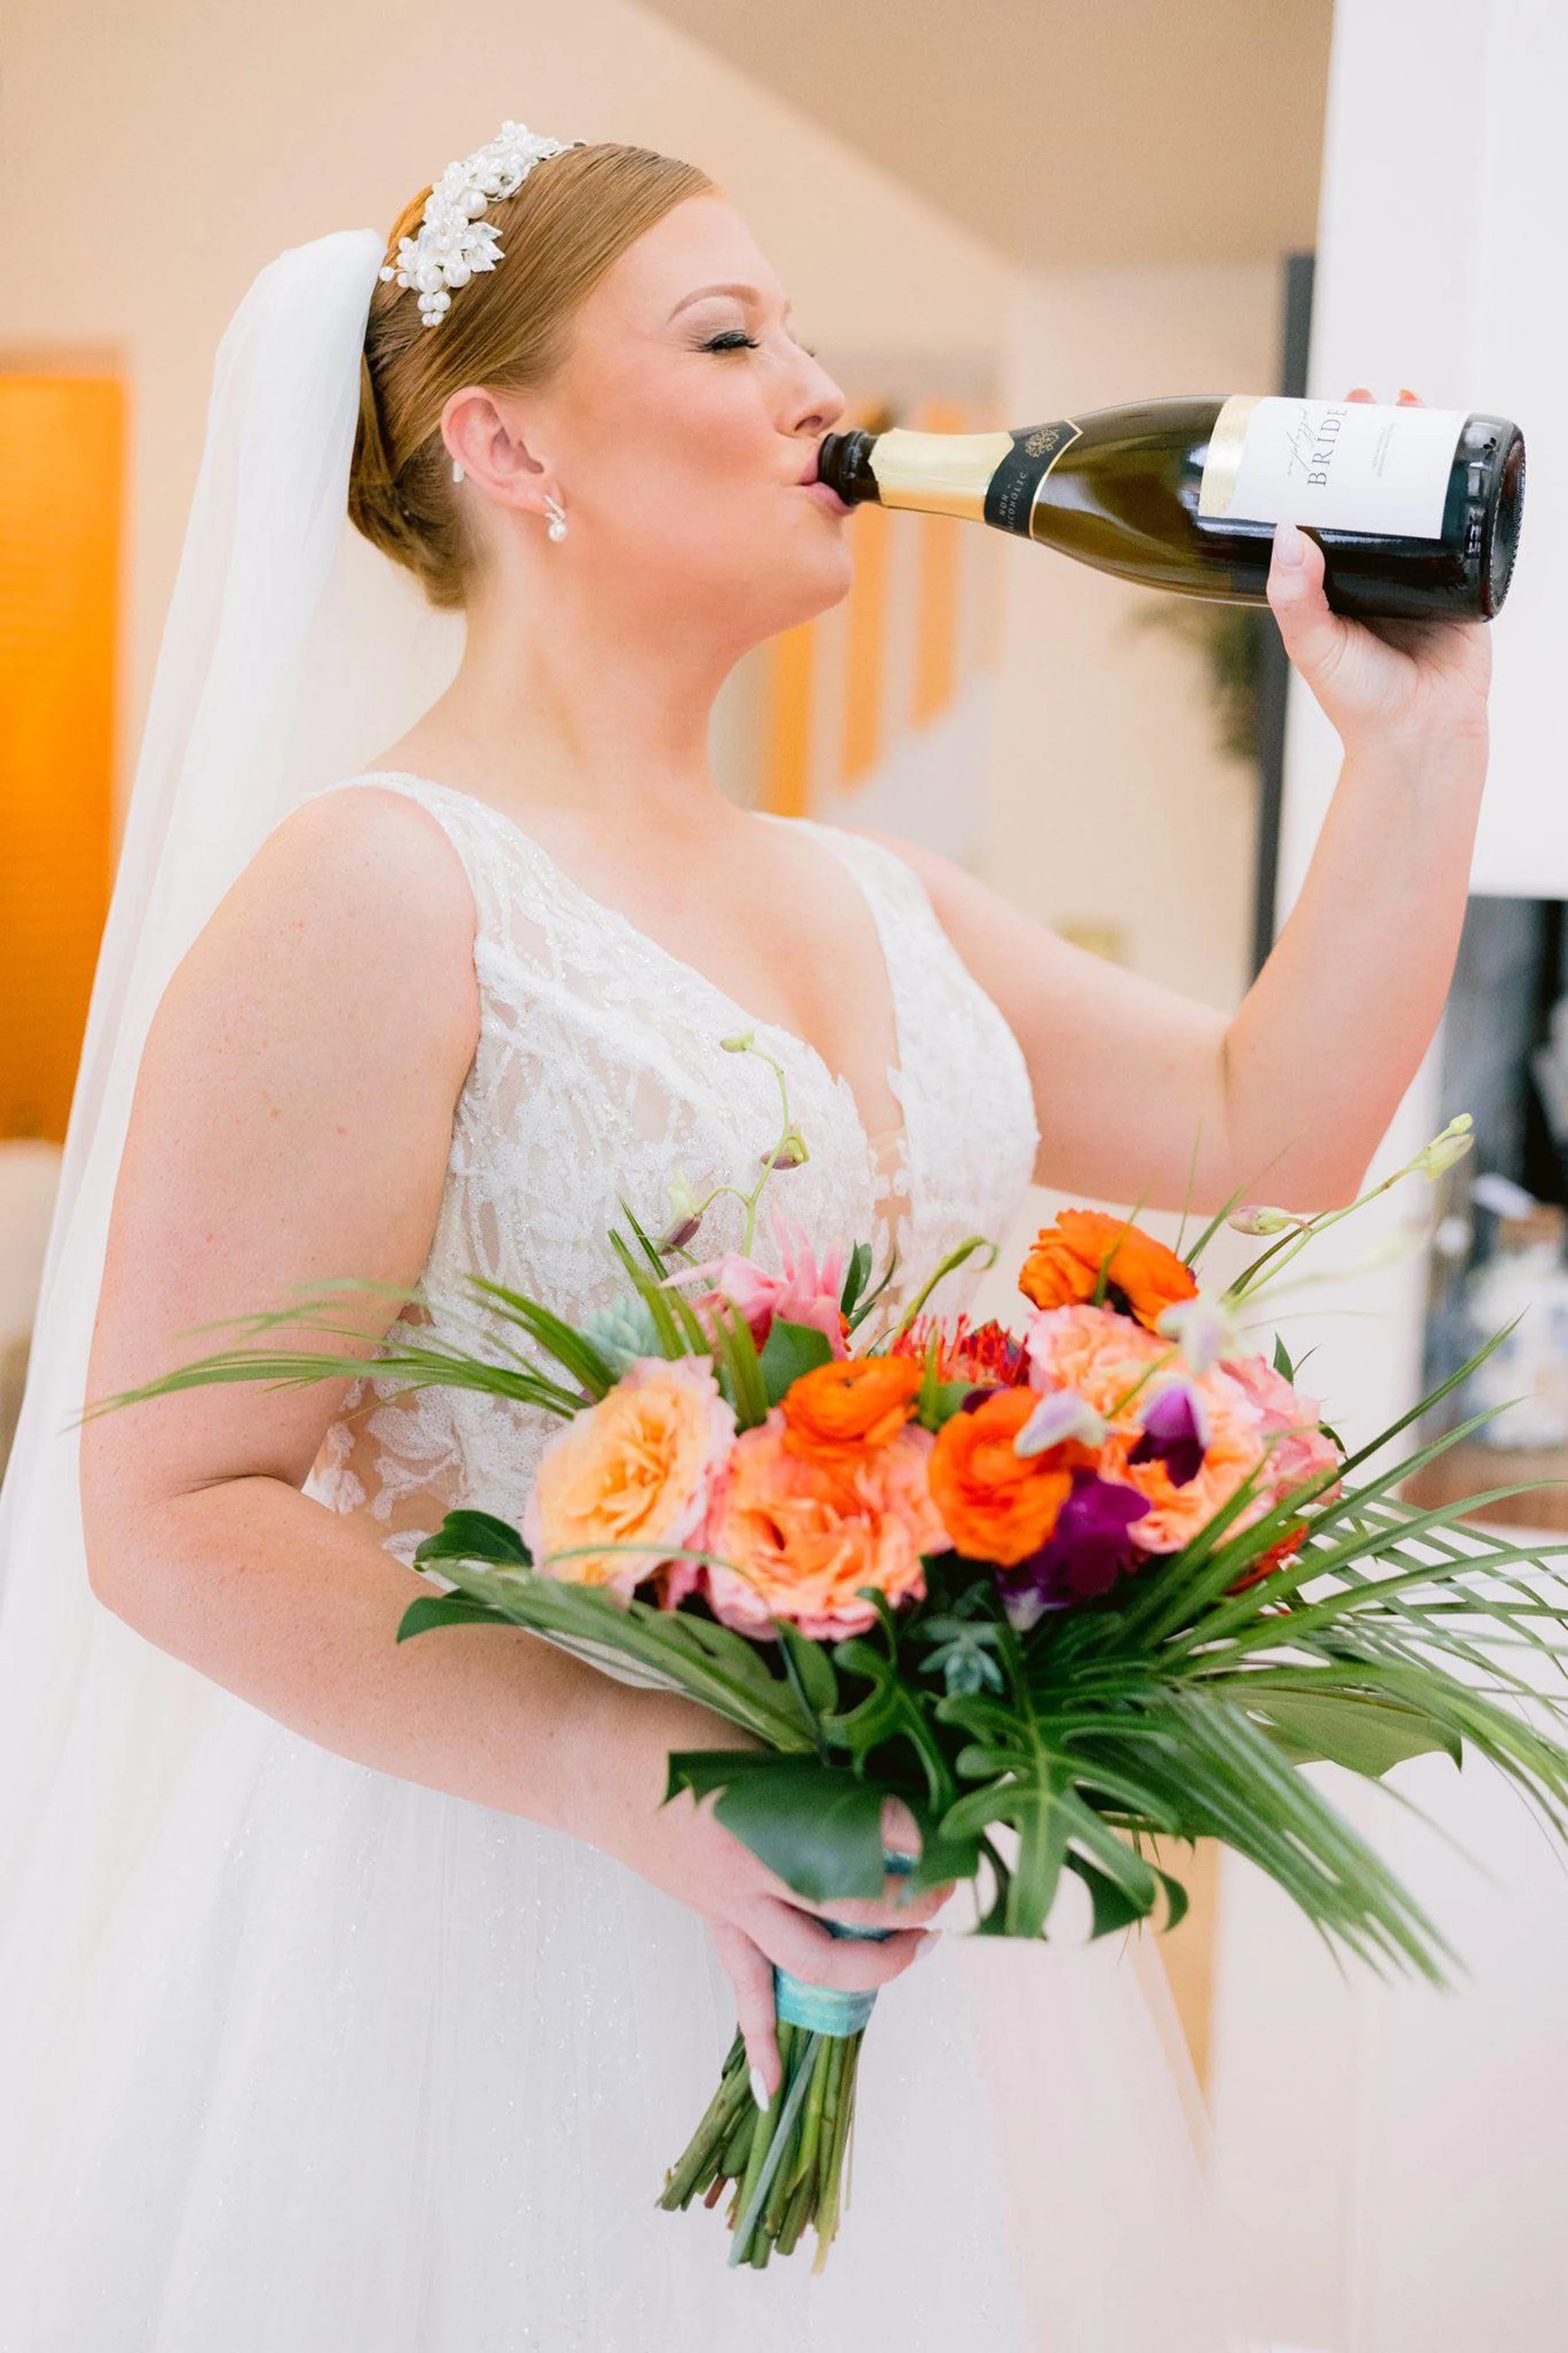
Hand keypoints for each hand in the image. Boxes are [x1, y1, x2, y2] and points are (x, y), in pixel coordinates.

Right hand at [563, 1683, 949, 2103]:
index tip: (944, 1830)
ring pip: (809, 1959)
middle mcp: (750, 1872)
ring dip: (871, 1964)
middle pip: (846, 1908)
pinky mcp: (714, 1918)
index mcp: (761, 1818)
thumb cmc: (670, 1734)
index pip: (856, 1836)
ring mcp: (729, 1904)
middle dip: (904, 1907)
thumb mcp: (749, 1742)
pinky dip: (762, 2042)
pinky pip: (744, 1989)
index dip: (907, 1835)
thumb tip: (870, 1798)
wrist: (592, 1760)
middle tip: (944, 1891)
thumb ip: (804, 1780)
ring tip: (916, 1950)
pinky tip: (775, 2093)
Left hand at [1265, 386, 1492, 760]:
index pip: (1327, 506)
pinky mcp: (1466, 576)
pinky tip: (1466, 447)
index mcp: (1336, 578)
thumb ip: (1294, 595)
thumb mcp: (1314, 645)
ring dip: (1421, 448)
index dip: (1324, 464)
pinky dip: (1469, 484)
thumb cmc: (1360, 700)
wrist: (1420, 736)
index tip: (1318, 425)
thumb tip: (1287, 531)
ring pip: (1422, 495)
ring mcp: (1424, 568)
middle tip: (1369, 397)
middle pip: (1376, 487)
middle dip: (1376, 439)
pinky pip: (1470, 521)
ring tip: (1415, 404)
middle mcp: (1378, 566)